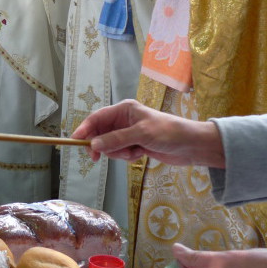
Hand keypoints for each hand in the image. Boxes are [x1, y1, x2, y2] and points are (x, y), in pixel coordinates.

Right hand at [70, 99, 224, 167]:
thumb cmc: (168, 133)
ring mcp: (128, 133)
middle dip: (101, 145)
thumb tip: (93, 145)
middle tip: (96, 157)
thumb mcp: (141, 134)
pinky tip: (140, 155)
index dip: (84, 128)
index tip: (74, 141)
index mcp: (124, 109)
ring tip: (134, 153)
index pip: (97, 118)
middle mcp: (124, 120)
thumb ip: (116, 139)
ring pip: (109, 145)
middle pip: (100, 133)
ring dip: (117, 152)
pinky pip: (120, 153)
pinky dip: (126, 156)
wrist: (191, 146)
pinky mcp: (134, 145)